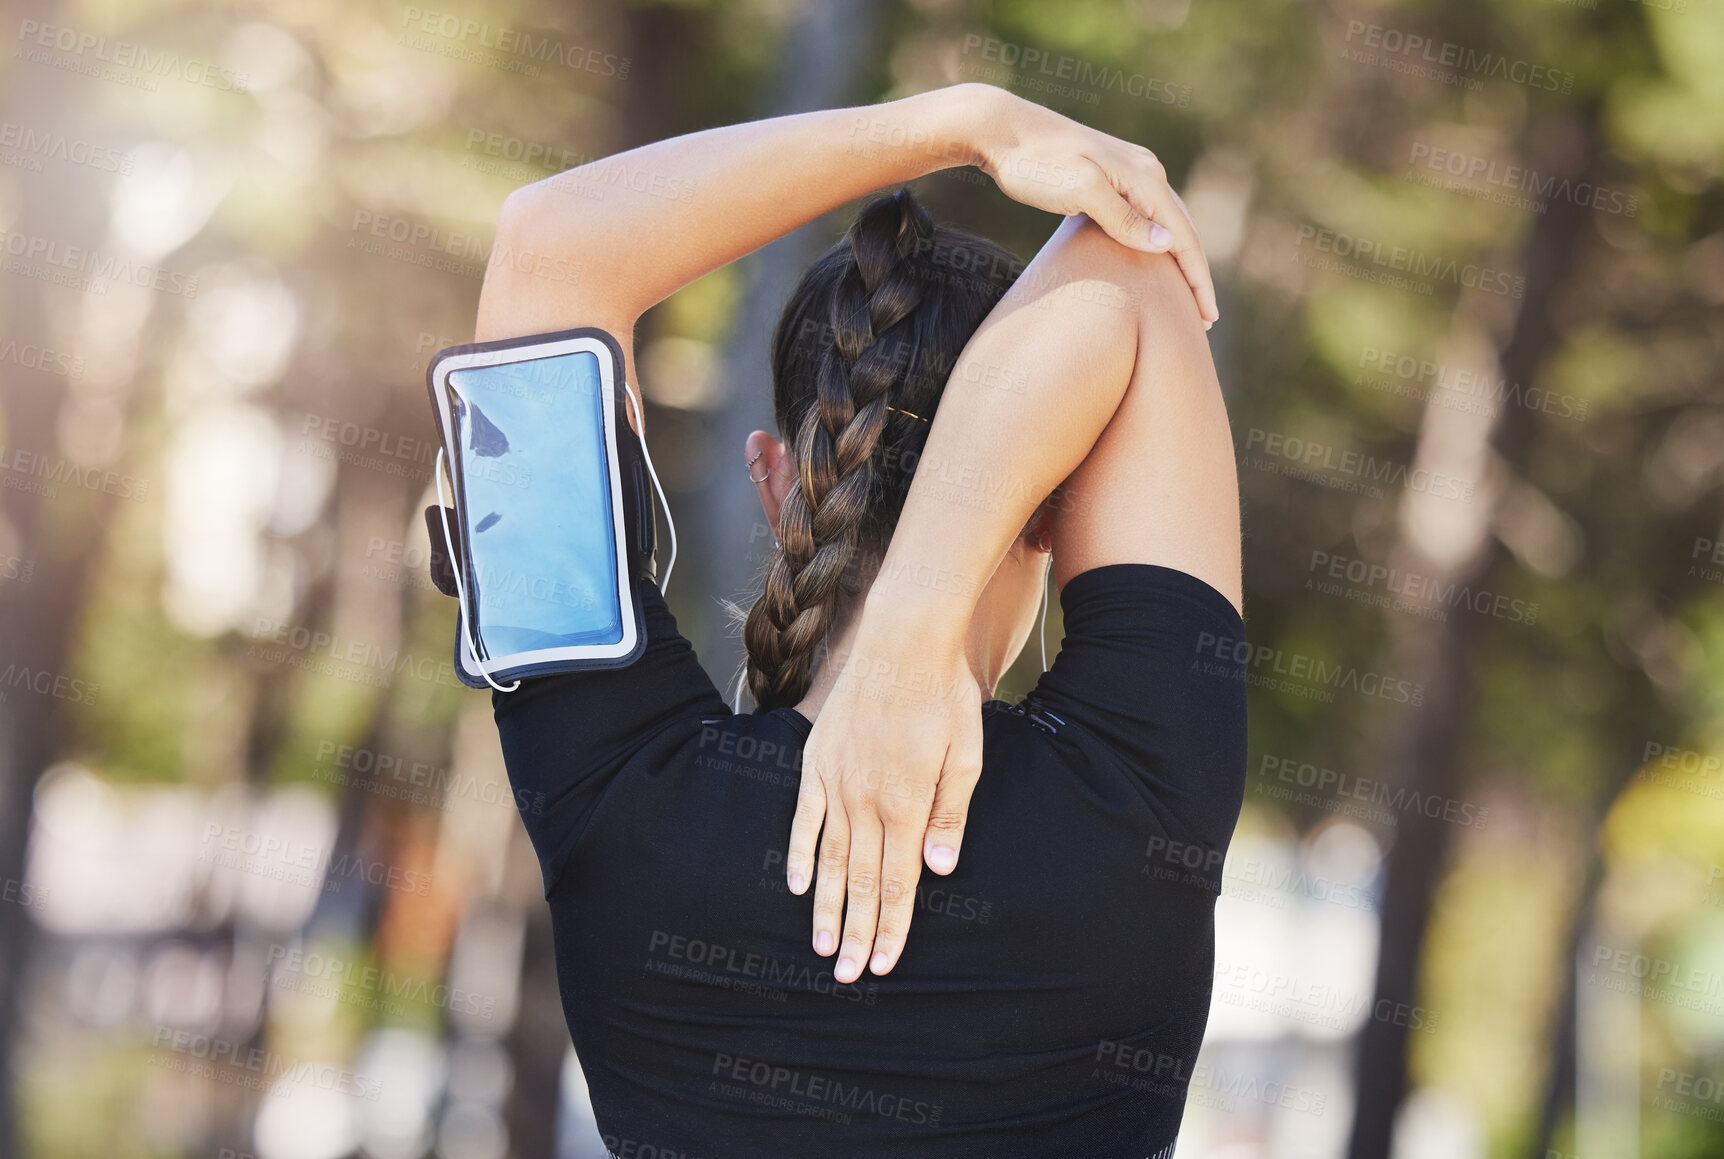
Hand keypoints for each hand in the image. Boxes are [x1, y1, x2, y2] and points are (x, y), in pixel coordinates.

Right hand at [787, 637, 983, 982]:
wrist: (903, 639)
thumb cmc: (945, 696)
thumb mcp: (966, 755)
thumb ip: (950, 815)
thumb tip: (939, 870)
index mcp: (906, 802)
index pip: (897, 882)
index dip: (890, 927)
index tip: (883, 964)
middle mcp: (866, 799)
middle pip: (860, 880)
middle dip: (855, 932)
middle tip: (847, 975)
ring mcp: (837, 780)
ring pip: (829, 858)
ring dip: (827, 906)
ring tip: (823, 945)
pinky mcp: (817, 760)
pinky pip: (804, 816)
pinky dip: (801, 853)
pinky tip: (799, 884)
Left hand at [959, 83, 1218, 326]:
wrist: (1002, 130)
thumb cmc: (1036, 163)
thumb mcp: (1080, 190)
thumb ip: (1122, 217)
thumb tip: (1167, 243)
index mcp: (1145, 177)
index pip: (1184, 236)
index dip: (1197, 279)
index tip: (1207, 317)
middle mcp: (1146, 171)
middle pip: (1183, 229)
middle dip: (1196, 274)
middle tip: (1204, 319)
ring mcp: (1128, 172)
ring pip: (1167, 222)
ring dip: (1180, 259)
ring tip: (1185, 296)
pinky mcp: (1109, 177)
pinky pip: (1145, 215)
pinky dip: (1157, 242)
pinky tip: (1152, 259)